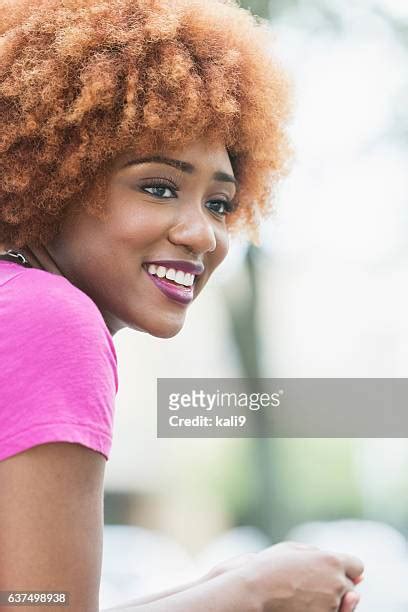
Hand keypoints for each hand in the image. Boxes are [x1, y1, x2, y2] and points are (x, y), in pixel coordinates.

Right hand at [206, 541, 363, 611]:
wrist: (254, 591)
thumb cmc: (271, 566)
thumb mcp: (296, 550)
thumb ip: (325, 556)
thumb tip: (360, 575)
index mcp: (332, 560)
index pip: (356, 566)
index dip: (343, 568)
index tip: (327, 571)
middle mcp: (337, 582)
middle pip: (349, 587)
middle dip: (335, 584)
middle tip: (308, 583)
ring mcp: (331, 603)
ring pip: (341, 603)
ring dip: (328, 598)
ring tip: (301, 592)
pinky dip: (321, 609)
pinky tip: (302, 603)